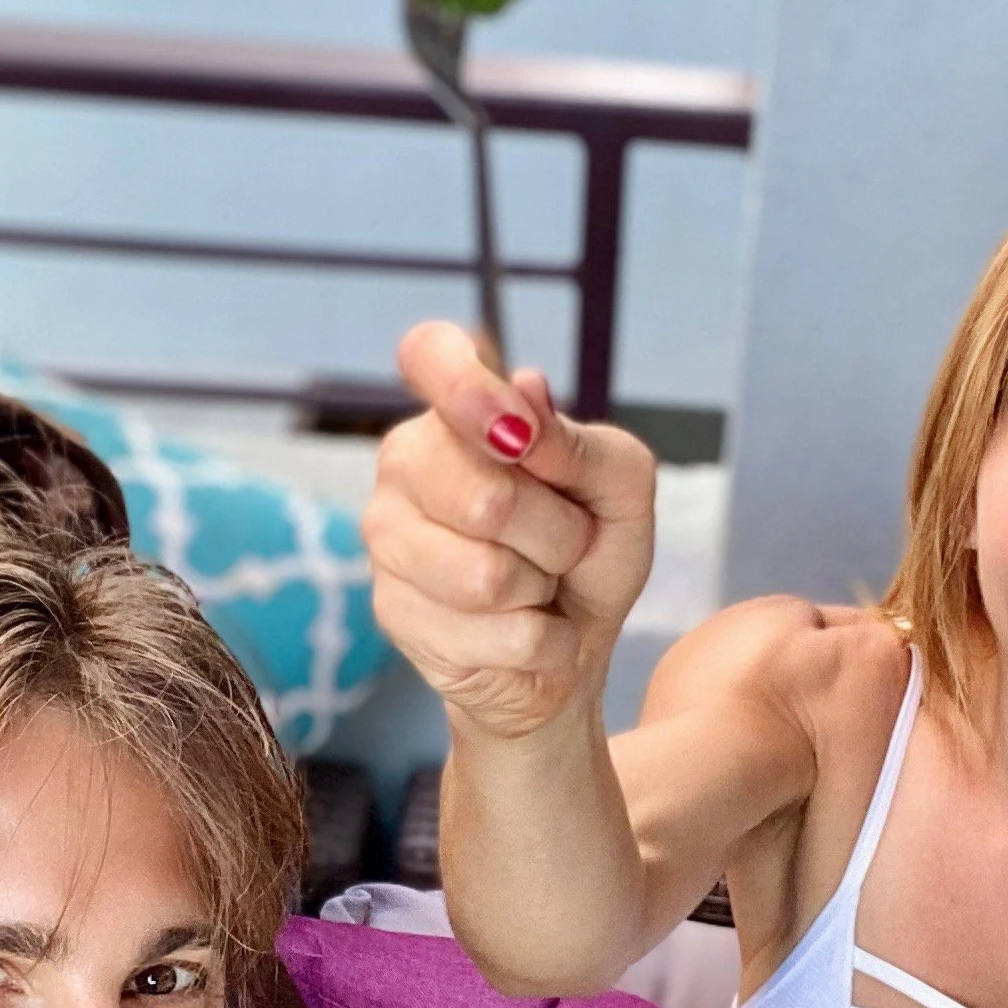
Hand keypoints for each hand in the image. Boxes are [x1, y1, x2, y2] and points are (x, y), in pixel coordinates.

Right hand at [364, 319, 655, 740]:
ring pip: (485, 574)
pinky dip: (536, 640)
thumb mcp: (620, 489)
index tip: (515, 432)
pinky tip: (522, 629)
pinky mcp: (390, 608)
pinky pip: (491, 631)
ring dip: (542, 590)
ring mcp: (387, 534)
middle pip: (488, 497)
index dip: (467, 386)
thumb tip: (526, 393)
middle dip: (556, 534)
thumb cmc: (590, 556)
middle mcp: (408, 459)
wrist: (567, 653)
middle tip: (562, 542)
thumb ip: (580, 443)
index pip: (429, 354)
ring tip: (538, 587)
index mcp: (461, 410)